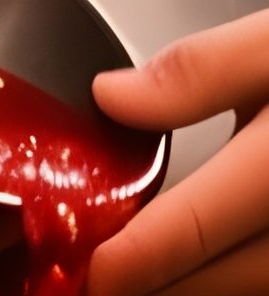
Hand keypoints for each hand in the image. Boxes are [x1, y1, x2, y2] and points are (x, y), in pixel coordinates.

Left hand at [89, 12, 268, 294]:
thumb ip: (200, 71)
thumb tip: (112, 96)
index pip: (201, 224)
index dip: (141, 257)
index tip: (94, 272)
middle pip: (232, 274)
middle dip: (165, 283)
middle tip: (102, 282)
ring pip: (262, 287)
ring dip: (205, 288)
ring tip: (146, 280)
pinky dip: (243, 279)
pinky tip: (207, 269)